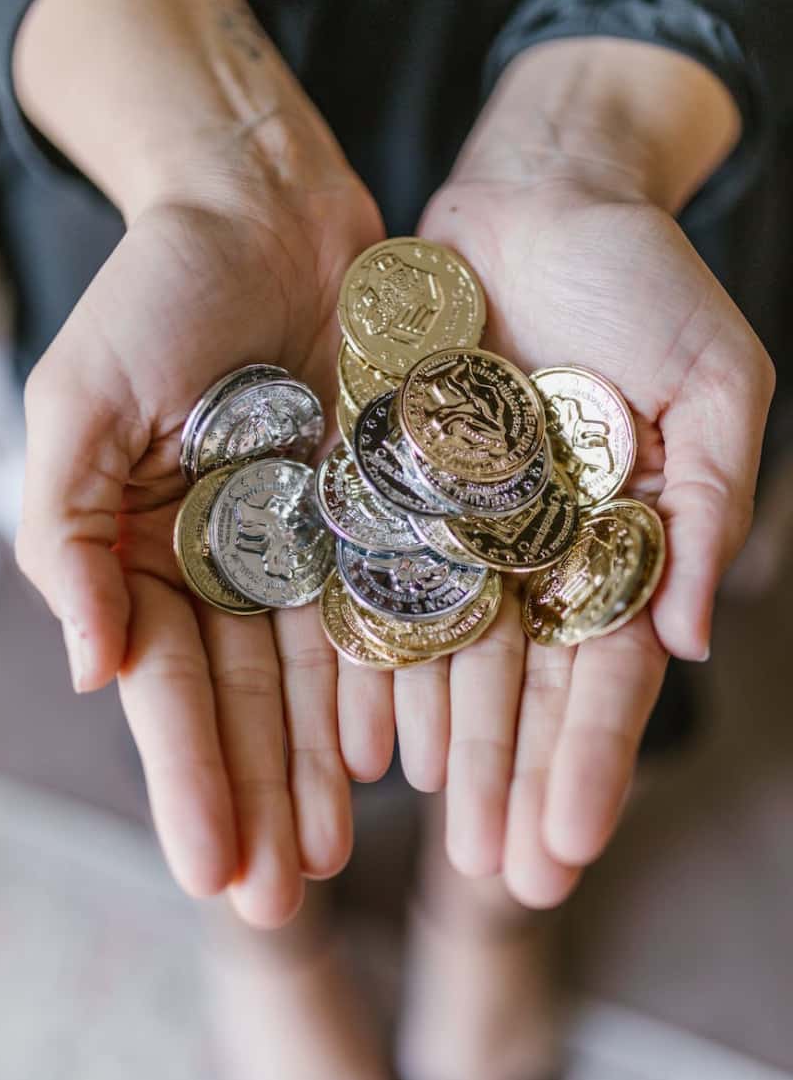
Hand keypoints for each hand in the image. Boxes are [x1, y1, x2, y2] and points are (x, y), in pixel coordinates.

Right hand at [16, 167, 384, 925]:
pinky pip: (386, 610)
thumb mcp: (81, 405)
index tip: (213, 873)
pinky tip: (397, 758)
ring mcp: (305, 543)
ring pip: (316, 680)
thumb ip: (66, 536)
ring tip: (338, 855)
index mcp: (144, 552)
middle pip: (243, 706)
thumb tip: (90, 666)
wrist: (263, 211)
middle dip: (259, 802)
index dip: (188, 781)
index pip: (165, 689)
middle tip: (280, 903)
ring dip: (322, 770)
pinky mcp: (376, 511)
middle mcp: (226, 563)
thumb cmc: (156, 296)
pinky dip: (388, 684)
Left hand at [353, 42, 773, 906]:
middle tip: (505, 879)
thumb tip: (685, 639)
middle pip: (526, 688)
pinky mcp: (391, 485)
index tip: (571, 844)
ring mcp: (462, 525)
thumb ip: (704, 505)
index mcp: (619, 541)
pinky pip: (379, 585)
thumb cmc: (645, 283)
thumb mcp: (714, 385)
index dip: (591, 759)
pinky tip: (365, 740)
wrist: (544, 200)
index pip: (607, 671)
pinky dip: (373, 662)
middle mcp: (537, 550)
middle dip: (518, 781)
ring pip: (451, 657)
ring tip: (437, 836)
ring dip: (449, 750)